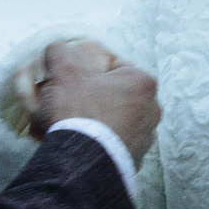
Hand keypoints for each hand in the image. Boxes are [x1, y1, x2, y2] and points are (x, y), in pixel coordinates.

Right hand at [29, 38, 160, 162]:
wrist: (82, 161)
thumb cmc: (79, 110)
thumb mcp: (64, 74)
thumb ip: (60, 54)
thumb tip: (56, 47)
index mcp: (143, 82)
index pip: (115, 67)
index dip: (91, 71)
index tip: (75, 80)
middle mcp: (152, 108)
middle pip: (118, 93)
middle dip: (98, 96)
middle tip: (75, 102)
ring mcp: (147, 135)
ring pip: (120, 118)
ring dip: (103, 119)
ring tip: (79, 124)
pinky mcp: (137, 158)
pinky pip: (118, 142)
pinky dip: (105, 141)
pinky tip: (86, 142)